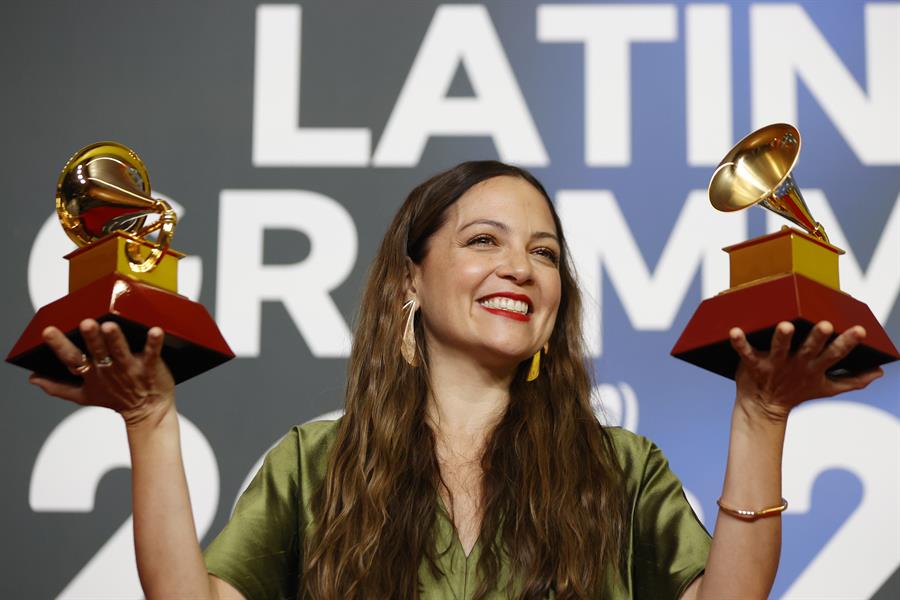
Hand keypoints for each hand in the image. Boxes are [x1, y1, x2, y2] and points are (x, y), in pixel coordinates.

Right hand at [29, 319, 175, 426]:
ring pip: (121, 351)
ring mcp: (130, 368)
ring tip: (110, 326)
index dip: (59, 346)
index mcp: (92, 373)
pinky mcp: (150, 367)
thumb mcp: (84, 395)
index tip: (48, 331)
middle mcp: (109, 369)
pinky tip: (156, 331)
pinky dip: (153, 343)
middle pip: (97, 352)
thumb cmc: (117, 399)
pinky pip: (152, 353)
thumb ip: (57, 387)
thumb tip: (32, 378)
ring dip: (116, 339)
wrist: (148, 411)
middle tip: (85, 324)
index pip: (72, 358)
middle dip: (91, 338)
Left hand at [729, 321, 883, 421]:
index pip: (835, 354)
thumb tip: (880, 372)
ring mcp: (774, 365)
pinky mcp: (753, 364)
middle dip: (818, 338)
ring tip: (784, 325)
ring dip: (781, 337)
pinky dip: (739, 343)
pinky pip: (745, 352)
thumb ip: (853, 380)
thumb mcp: (826, 388)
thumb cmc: (795, 392)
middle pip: (810, 350)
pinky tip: (734, 331)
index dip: (848, 343)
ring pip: (779, 349)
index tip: (860, 330)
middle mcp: (796, 364)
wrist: (763, 409)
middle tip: (826, 325)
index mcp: (815, 367)